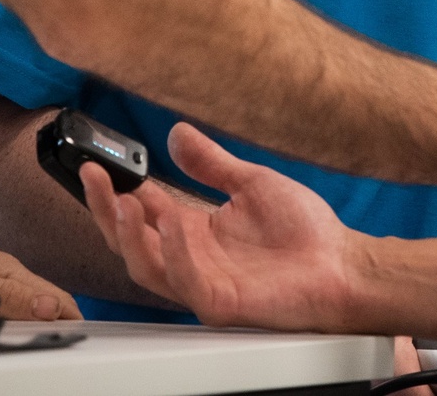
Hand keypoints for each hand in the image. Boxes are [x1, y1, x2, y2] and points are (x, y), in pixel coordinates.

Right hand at [81, 121, 356, 328]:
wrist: (341, 264)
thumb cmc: (302, 232)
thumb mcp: (251, 183)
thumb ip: (212, 164)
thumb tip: (177, 134)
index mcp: (196, 232)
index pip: (144, 212)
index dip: (117, 191)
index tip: (98, 165)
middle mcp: (192, 259)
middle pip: (132, 242)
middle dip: (107, 212)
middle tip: (94, 178)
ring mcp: (204, 282)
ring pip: (147, 267)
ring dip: (131, 234)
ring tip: (125, 200)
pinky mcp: (221, 302)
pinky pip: (187, 281)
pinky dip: (176, 252)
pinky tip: (173, 223)